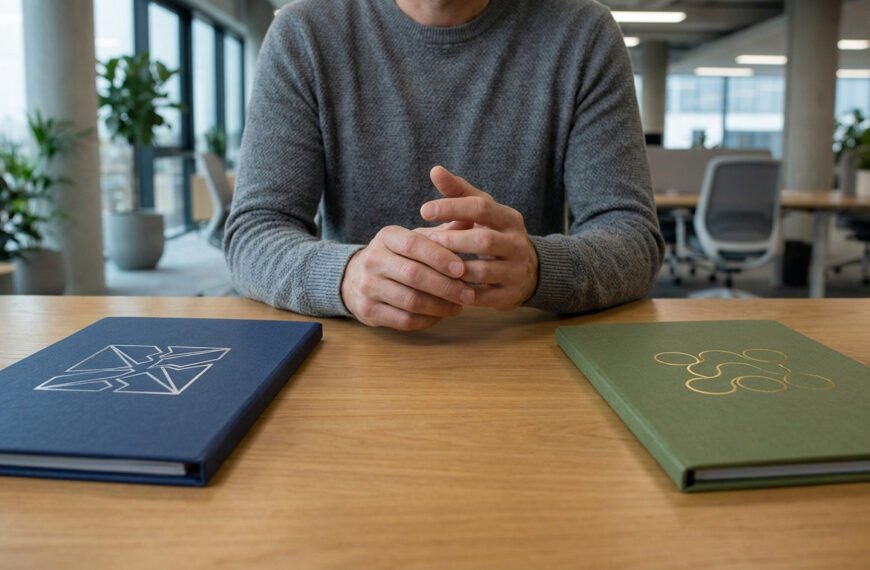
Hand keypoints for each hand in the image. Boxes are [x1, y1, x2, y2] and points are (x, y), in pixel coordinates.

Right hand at [341, 225, 476, 330]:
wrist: (356, 278)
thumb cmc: (398, 256)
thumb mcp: (415, 238)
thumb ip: (442, 232)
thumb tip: (471, 219)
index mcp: (386, 237)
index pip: (414, 245)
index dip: (440, 257)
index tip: (462, 268)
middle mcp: (373, 260)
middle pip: (414, 275)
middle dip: (446, 286)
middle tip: (468, 294)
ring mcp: (367, 287)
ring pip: (411, 301)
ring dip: (440, 306)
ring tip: (459, 306)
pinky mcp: (367, 311)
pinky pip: (404, 320)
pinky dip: (427, 320)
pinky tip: (440, 316)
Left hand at [419, 166, 538, 310]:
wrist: (526, 270)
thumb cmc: (494, 233)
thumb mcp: (482, 210)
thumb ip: (459, 191)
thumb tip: (435, 170)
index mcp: (509, 218)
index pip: (481, 207)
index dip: (452, 207)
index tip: (424, 210)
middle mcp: (516, 243)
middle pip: (484, 240)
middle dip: (453, 241)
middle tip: (426, 241)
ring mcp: (515, 270)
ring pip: (483, 271)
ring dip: (454, 269)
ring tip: (431, 266)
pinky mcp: (510, 295)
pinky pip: (484, 297)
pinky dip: (461, 293)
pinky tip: (443, 288)